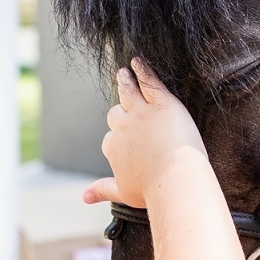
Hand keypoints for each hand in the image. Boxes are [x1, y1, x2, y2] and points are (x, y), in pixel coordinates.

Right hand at [83, 59, 206, 209]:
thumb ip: (102, 190)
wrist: (175, 181)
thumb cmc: (152, 190)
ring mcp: (141, 112)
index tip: (127, 139)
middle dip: (120, 110)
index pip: (111, 137)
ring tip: (123, 72)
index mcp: (112, 147)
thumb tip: (83, 198)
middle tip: (125, 102)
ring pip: (128, 90)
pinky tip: (138, 62)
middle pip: (116, 113)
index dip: (119, 137)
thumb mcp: (123, 192)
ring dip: (125, 80)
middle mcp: (122, 126)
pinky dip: (142, 69)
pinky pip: (148, 80)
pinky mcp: (162, 103)